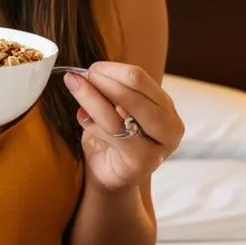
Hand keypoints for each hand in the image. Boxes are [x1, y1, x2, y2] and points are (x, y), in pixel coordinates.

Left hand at [63, 62, 183, 190]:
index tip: (90, 68)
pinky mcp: (142, 161)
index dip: (112, 69)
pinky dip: (92, 123)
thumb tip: (84, 73)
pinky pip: (111, 134)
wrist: (108, 176)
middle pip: (134, 91)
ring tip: (74, 86)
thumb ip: (108, 91)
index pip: (140, 78)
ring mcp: (159, 146)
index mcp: (166, 107)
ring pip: (119, 113)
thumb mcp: (112, 110)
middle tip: (77, 76)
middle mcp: (171, 126)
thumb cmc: (110, 139)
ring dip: (91, 97)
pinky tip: (82, 118)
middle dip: (102, 80)